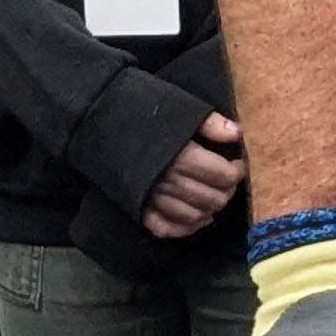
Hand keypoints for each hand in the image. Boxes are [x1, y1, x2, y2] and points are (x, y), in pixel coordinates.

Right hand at [143, 115, 244, 237]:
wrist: (97, 116)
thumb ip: (210, 123)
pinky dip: (185, 228)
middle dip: (226, 191)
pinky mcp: (137, 206)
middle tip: (228, 181)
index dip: (237, 172)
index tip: (238, 163)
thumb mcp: (179, 108)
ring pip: (193, 216)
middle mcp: (168, 181)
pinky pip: (165, 228)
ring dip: (210, 210)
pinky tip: (198, 219)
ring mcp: (151, 197)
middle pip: (211, 199)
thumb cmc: (140, 107)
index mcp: (181, 156)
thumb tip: (238, 134)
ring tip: (215, 197)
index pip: (222, 176)